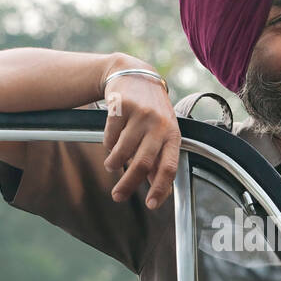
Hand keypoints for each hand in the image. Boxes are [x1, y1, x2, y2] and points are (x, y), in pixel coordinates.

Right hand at [100, 60, 181, 209]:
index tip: (151, 205)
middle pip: (142, 163)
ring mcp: (140, 115)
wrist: (136, 75)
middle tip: (118, 197)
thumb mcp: (163, 132)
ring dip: (114, 163)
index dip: (160, 189)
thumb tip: (157, 189)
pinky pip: (109, 137)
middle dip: (128, 184)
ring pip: (122, 151)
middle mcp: (159, 125)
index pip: (169, 167)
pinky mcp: (122, 107)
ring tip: (112, 165)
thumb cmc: (152, 110)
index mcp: (173, 135)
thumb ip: (159, 159)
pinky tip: (111, 141)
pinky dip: (108, 144)